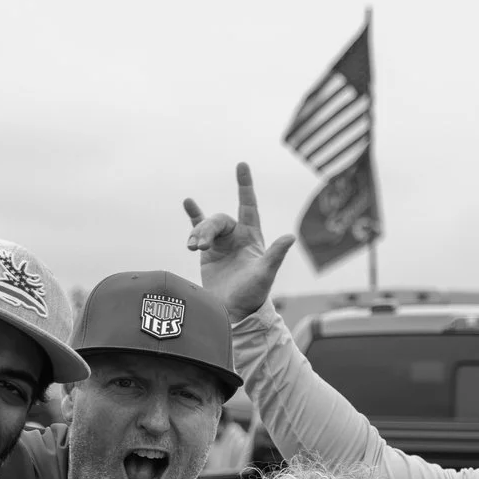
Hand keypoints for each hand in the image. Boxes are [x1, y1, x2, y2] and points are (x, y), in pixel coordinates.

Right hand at [184, 164, 294, 318]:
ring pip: (206, 227)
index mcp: (252, 237)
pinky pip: (199, 229)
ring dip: (197, 234)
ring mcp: (222, 244)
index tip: (242, 165)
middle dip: (207, 229)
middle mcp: (237, 237)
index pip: (248, 205)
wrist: (233, 312)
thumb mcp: (265, 274)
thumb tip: (290, 237)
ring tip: (192, 247)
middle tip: (200, 247)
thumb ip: (275, 254)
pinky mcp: (209, 253)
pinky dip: (194, 217)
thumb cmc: (253, 295)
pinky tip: (188, 202)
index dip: (245, 186)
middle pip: (219, 220)